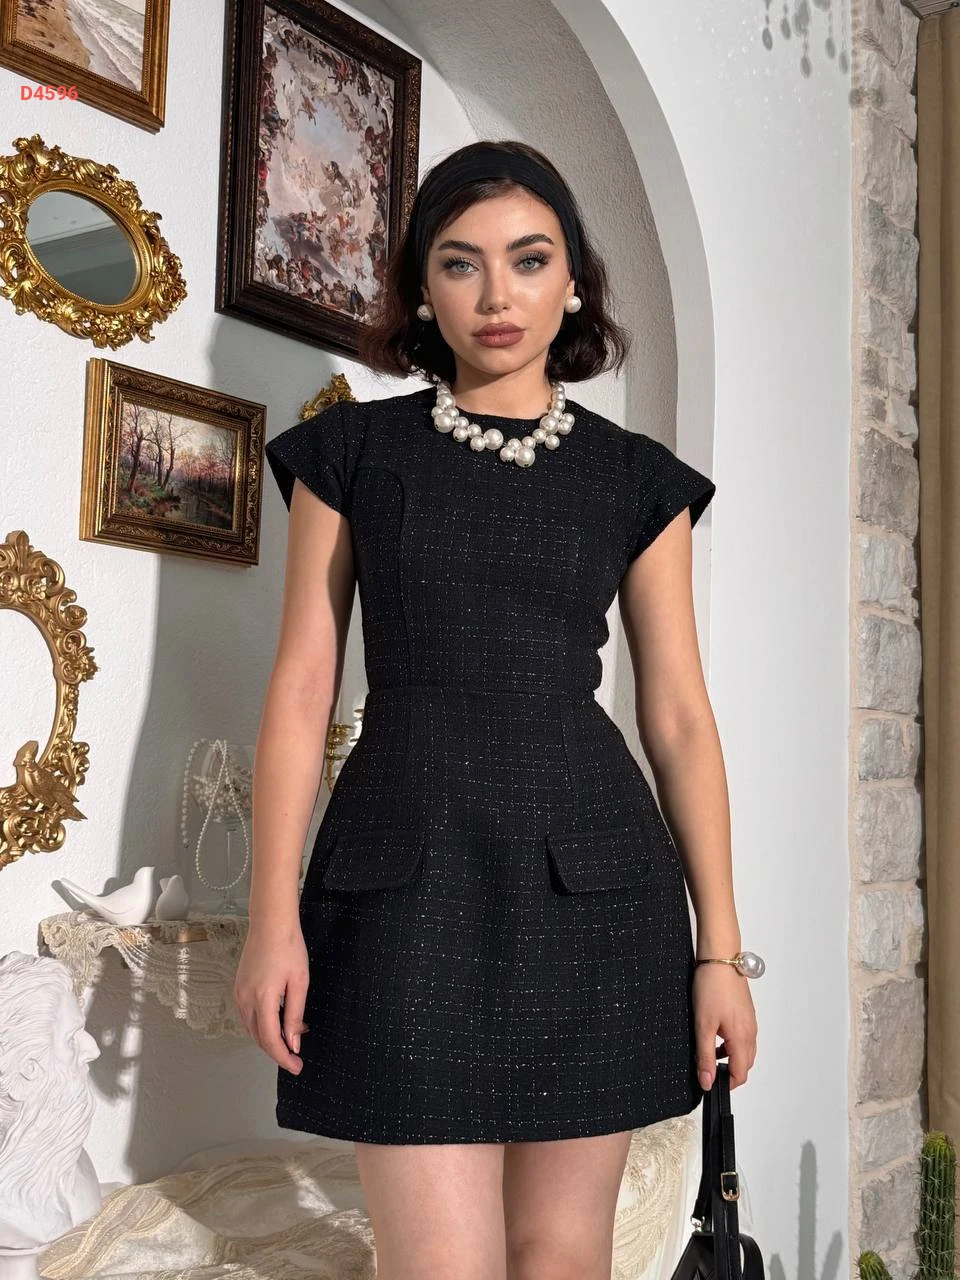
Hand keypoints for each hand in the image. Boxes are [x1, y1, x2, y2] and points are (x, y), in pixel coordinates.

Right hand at [233, 918, 309, 1074]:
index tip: (296, 1066)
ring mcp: (239, 993)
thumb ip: (295, 1015)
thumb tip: (293, 1043)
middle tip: (297, 1057)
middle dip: (277, 1050)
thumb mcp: (299, 982)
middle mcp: (245, 999)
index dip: (283, 1057)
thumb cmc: (289, 947)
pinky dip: (262, 1024)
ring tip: (293, 1034)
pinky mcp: (238, 988)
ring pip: (252, 1028)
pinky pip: (248, 1016)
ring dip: (270, 1037)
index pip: (270, 1039)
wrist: (271, 923)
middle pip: (258, 1037)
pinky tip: (279, 1020)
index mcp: (262, 998)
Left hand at [692, 962, 757, 1089]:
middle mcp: (751, 1032)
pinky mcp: (746, 1012)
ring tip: (707, 1051)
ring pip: (744, 1050)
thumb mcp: (703, 1026)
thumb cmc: (711, 987)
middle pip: (744, 1064)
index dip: (726, 1084)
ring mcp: (750, 1021)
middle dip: (728, 1071)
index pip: (740, 1074)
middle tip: (707, 1069)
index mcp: (742, 1038)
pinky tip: (715, 1034)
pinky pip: (742, 1036)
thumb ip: (705, 1056)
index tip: (710, 1083)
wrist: (720, 959)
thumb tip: (707, 1082)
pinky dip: (731, 1043)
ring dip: (729, 1057)